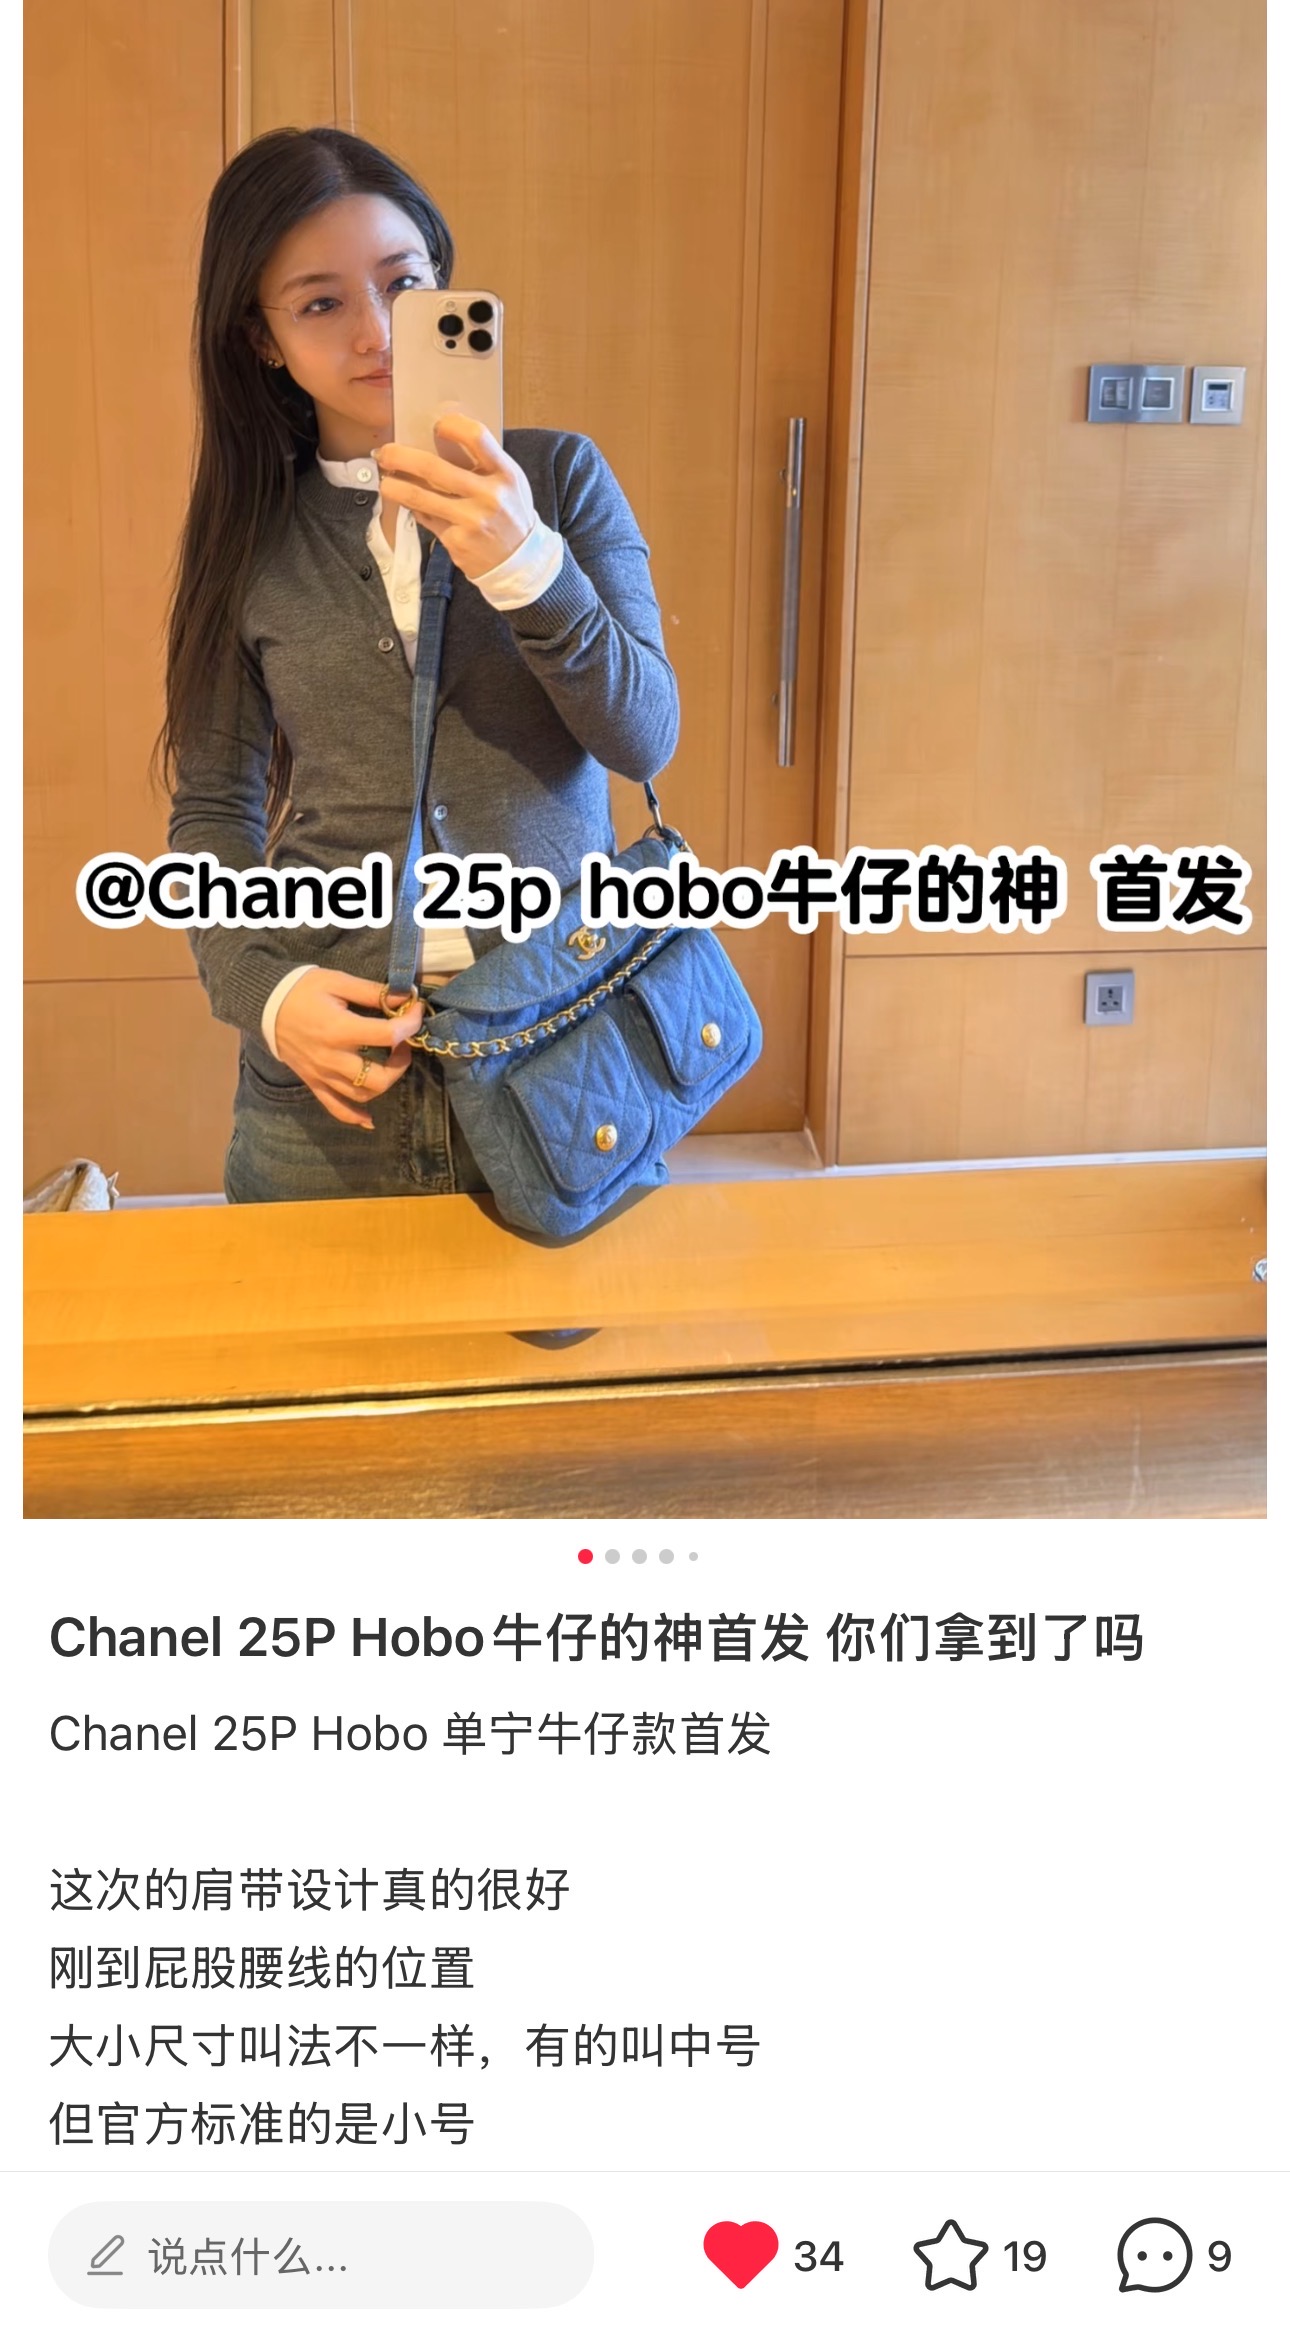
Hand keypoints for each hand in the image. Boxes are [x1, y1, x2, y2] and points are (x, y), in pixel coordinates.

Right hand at [272, 968, 423, 1129]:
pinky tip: (370, 1119)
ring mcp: (322, 1075)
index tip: (415, 1010)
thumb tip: (404, 997)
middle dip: (401, 1062)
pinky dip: (355, 1117)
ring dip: (384, 1083)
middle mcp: (332, 1058)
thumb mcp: (337, 981)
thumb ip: (372, 992)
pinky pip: (336, 1108)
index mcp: (339, 1029)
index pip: (388, 1035)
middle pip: (378, 1077)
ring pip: (362, 1095)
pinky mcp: (314, 1082)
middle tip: (403, 1042)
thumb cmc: (301, 990)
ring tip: (389, 1062)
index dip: (411, 1022)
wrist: (264, 1005)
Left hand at [372, 415, 536, 580]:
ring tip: (384, 481)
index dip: (451, 426)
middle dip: (401, 457)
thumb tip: (437, 441)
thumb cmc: (509, 513)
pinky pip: (427, 519)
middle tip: (384, 452)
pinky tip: (410, 504)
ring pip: (420, 497)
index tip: (436, 426)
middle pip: (434, 468)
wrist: (519, 561)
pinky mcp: (456, 541)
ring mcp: (471, 520)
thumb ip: (482, 463)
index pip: (476, 437)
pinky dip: (415, 510)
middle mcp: (489, 496)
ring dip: (394, 487)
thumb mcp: (508, 483)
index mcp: (505, 473)